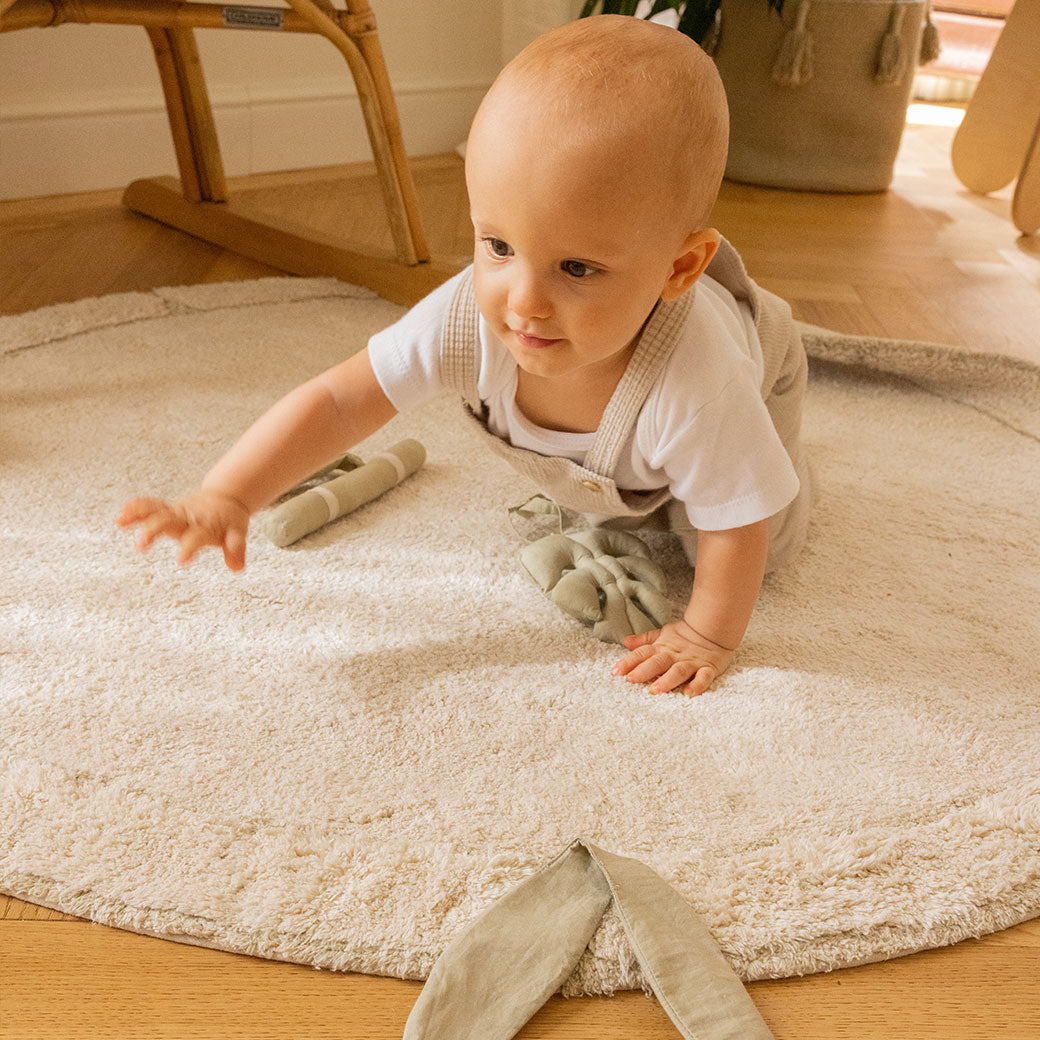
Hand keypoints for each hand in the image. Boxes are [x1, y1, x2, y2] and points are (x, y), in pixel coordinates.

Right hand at [117, 489, 249, 569]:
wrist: (224, 498)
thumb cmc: (230, 521)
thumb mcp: (238, 533)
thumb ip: (236, 548)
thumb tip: (237, 567)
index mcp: (205, 526)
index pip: (196, 537)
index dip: (189, 548)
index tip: (181, 561)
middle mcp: (187, 519)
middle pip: (168, 521)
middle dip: (153, 531)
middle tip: (140, 545)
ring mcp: (175, 512)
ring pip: (155, 511)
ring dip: (138, 515)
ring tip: (120, 522)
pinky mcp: (167, 509)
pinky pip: (150, 506)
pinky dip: (136, 508)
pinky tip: (120, 517)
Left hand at [612, 619, 734, 696]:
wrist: (713, 629)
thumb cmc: (684, 636)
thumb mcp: (662, 635)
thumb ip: (644, 641)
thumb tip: (625, 641)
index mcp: (662, 648)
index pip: (642, 653)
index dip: (628, 662)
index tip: (615, 671)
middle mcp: (675, 656)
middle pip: (658, 662)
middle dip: (644, 671)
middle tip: (631, 680)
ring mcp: (691, 662)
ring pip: (679, 671)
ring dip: (667, 680)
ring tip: (656, 690)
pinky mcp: (708, 668)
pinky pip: (704, 677)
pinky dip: (698, 685)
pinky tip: (690, 694)